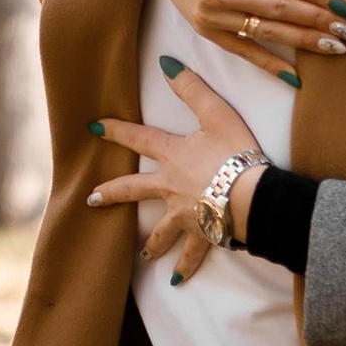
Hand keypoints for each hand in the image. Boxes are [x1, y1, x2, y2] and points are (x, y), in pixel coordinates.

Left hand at [87, 67, 262, 282]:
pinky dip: (185, 268)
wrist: (253, 195)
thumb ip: (192, 89)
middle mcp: (171, 188)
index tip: (92, 128)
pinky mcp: (203, 235)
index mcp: (172, 156)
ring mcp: (184, 215)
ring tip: (142, 255)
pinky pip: (192, 255)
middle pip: (134, 191)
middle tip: (92, 200)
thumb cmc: (237, 153)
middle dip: (112, 194)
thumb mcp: (217, 113)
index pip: (138, 139)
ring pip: (160, 231)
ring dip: (150, 243)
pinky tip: (176, 281)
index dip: (115, 131)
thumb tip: (167, 64)